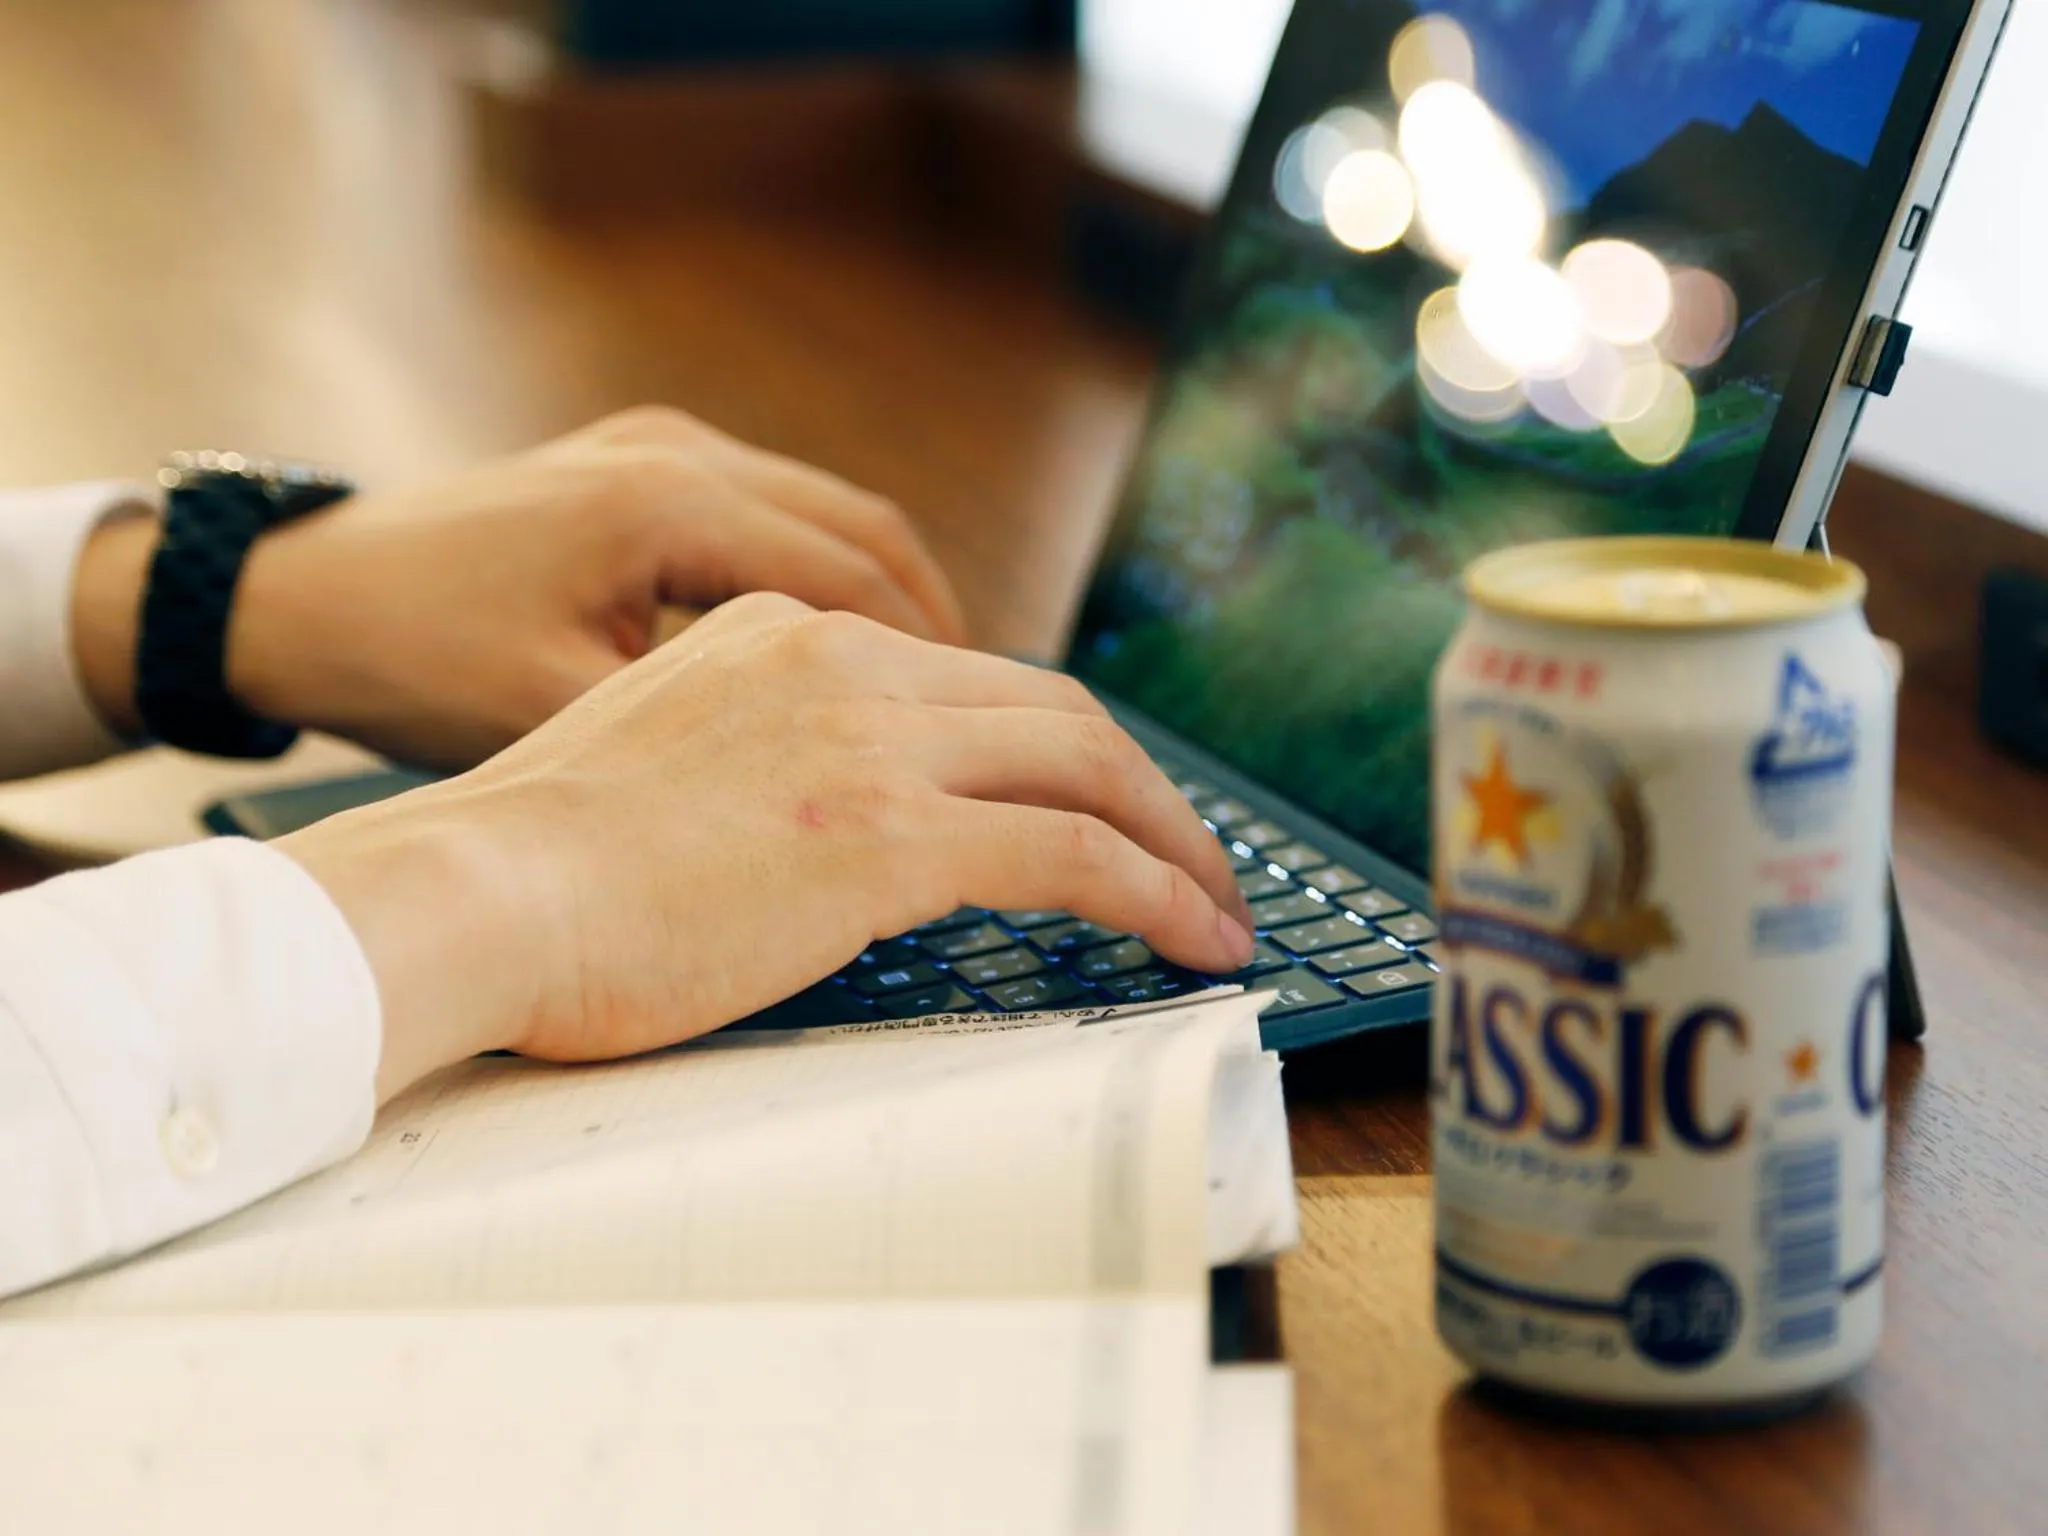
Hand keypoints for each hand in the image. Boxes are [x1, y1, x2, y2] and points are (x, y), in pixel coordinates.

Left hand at [70, 406, 965, 766]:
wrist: (296, 597)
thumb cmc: (413, 669)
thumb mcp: (563, 722)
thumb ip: (706, 745)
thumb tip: (835, 803)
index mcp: (670, 511)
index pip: (865, 589)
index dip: (943, 677)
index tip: (994, 753)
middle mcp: (681, 457)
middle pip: (874, 539)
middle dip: (947, 637)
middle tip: (1001, 729)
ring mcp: (657, 447)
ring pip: (834, 521)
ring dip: (895, 607)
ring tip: (940, 702)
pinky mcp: (632, 463)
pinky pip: (775, 517)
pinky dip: (828, 583)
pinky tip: (835, 660)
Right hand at [279, 594, 1257, 1100]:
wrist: (465, 893)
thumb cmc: (523, 871)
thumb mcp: (646, 768)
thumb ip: (741, 766)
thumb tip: (792, 839)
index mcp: (779, 638)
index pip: (960, 680)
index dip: (1046, 743)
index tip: (1088, 802)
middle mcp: (841, 664)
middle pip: (1050, 705)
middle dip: (1142, 784)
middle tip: (1189, 854)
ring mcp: (873, 742)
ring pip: (1088, 762)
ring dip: (1174, 840)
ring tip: (1218, 908)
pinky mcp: (893, 835)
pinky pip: (1076, 852)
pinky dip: (1158, 893)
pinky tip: (1196, 941)